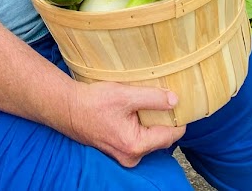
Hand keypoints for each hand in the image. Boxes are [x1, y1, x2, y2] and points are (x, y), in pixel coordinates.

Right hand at [64, 80, 185, 167]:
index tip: (182, 101)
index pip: (171, 135)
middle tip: (164, 97)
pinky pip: (139, 138)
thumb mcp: (125, 95)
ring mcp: (125, 155)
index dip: (179, 118)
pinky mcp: (119, 149)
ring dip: (152, 121)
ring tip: (148, 101)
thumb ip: (152, 98)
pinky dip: (142, 124)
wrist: (68, 108)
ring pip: (150, 137)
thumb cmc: (94, 102)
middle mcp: (132, 156)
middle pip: (162, 138)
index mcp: (136, 145)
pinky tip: (136, 109)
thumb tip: (175, 100)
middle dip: (165, 119)